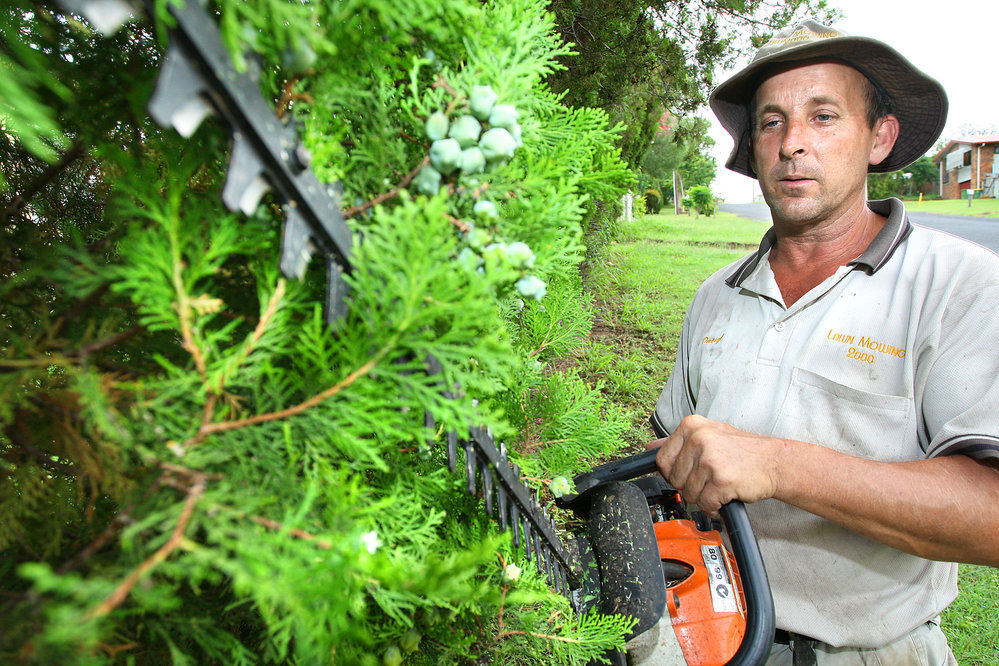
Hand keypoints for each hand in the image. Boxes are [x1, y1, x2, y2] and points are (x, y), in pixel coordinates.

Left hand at [646, 414, 782, 515]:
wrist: (775, 462)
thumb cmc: (742, 450)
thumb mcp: (708, 434)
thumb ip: (679, 442)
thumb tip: (650, 448)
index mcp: (691, 426)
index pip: (661, 460)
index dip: (675, 473)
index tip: (691, 472)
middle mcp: (698, 439)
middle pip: (674, 479)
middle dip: (691, 485)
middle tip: (711, 478)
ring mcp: (710, 459)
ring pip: (688, 494)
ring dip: (704, 497)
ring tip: (721, 485)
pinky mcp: (721, 480)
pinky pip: (705, 504)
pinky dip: (715, 506)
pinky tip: (726, 496)